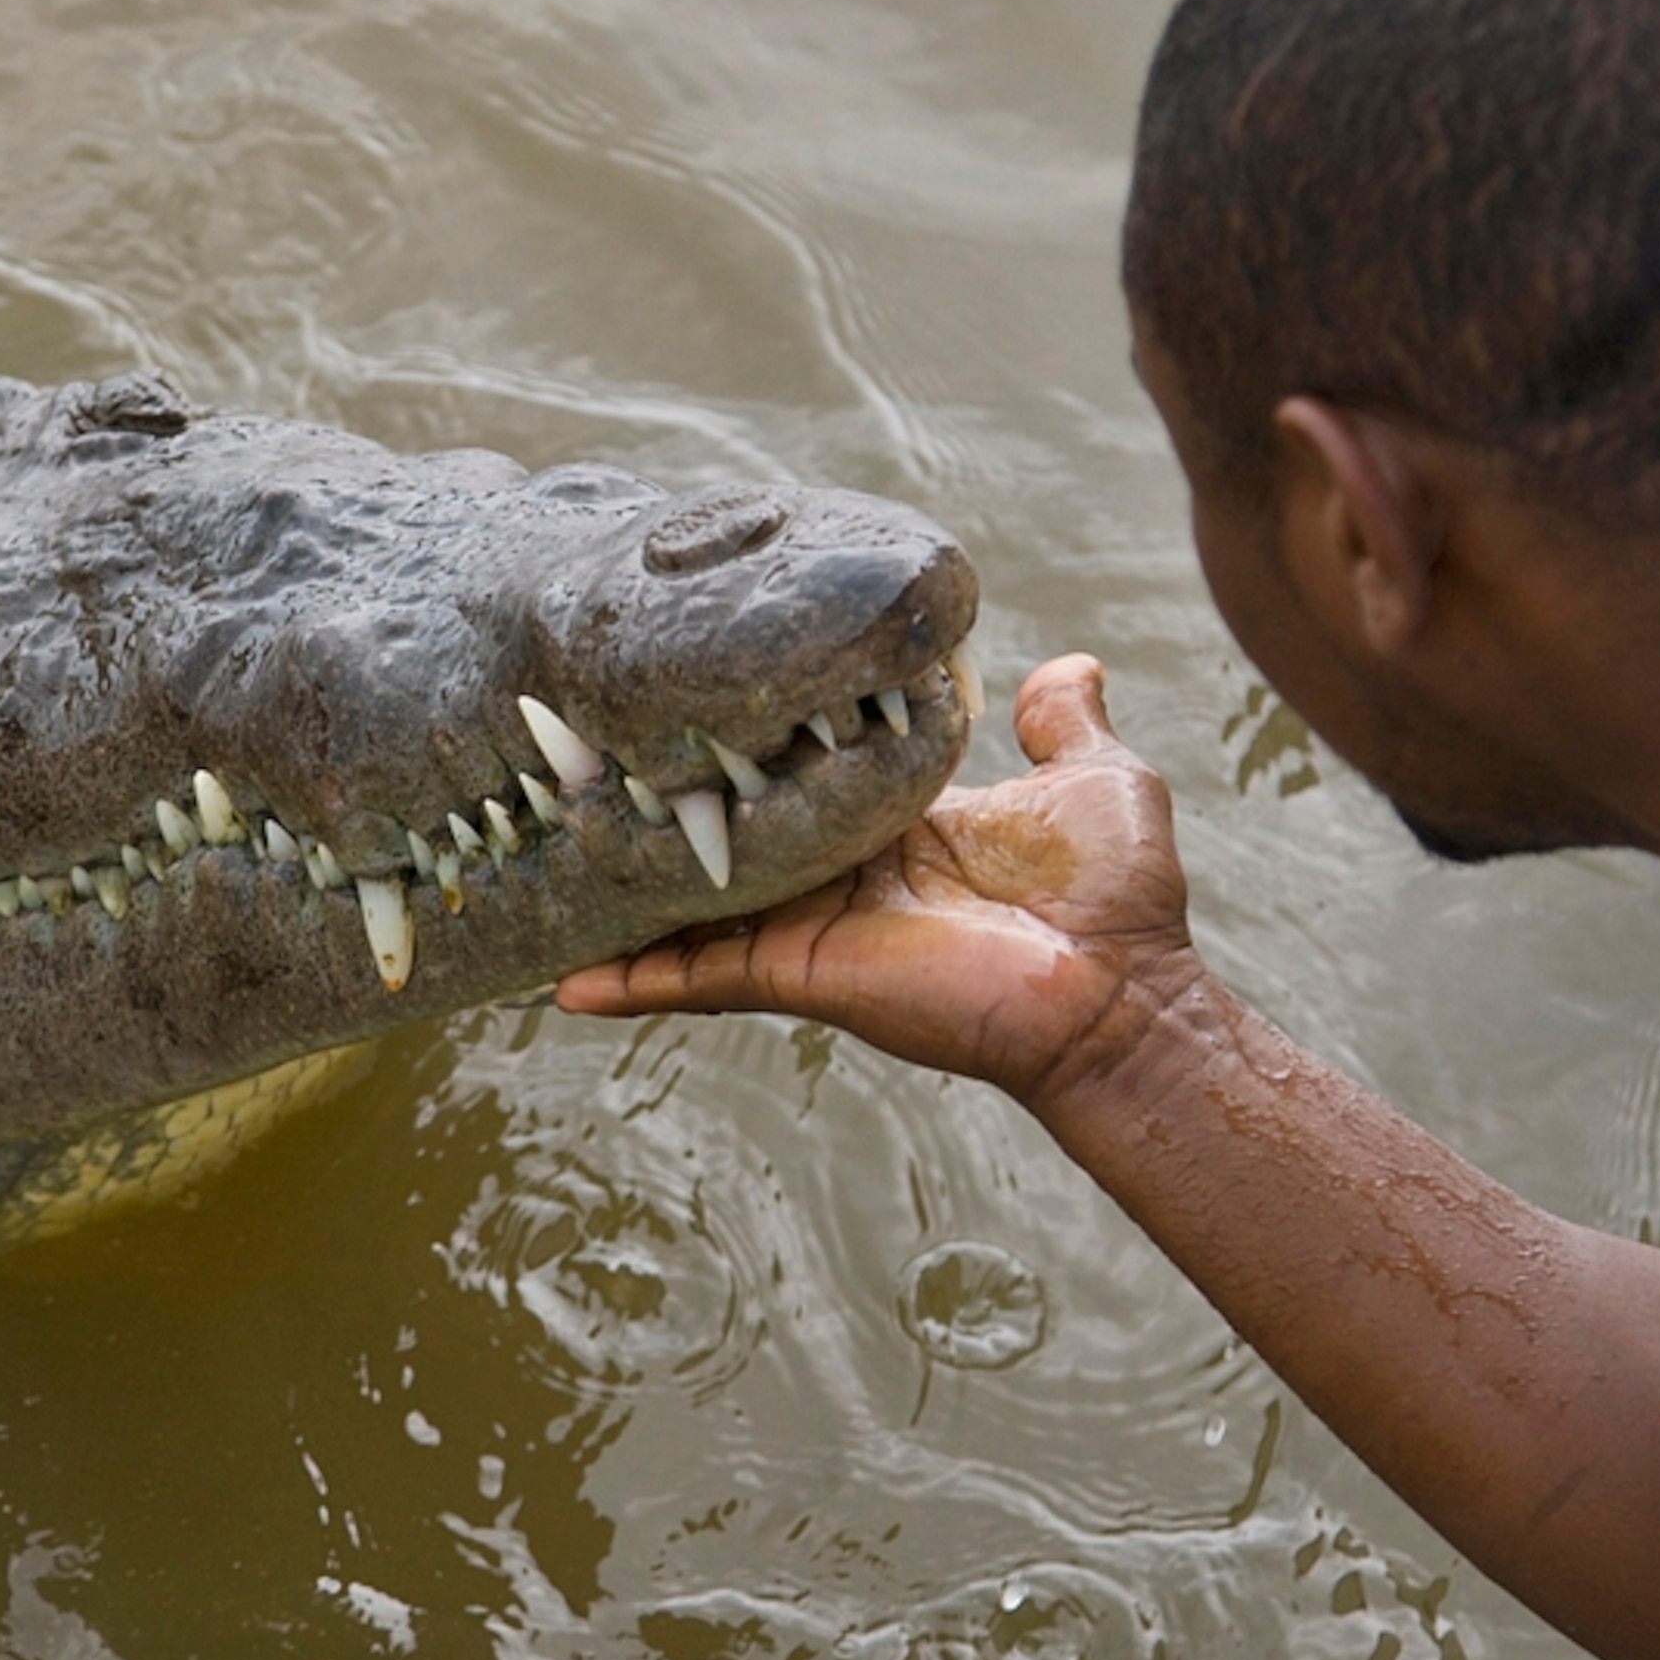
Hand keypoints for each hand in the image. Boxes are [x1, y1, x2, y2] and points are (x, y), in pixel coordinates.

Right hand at [555, 654, 1203, 1110]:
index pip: (796, 783)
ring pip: (696, 905)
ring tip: (538, 859)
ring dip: (624, 890)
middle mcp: (840, 875)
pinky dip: (636, 982)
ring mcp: (814, 928)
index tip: (683, 718)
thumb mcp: (1092, 779)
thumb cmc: (1116, 899)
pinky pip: (703, 974)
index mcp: (890, 824)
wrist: (1120, 995)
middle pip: (728, 839)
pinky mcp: (804, 972)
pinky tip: (565, 983)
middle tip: (568, 774)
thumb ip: (1064, 723)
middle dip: (656, 813)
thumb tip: (1068, 664)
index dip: (743, 755)